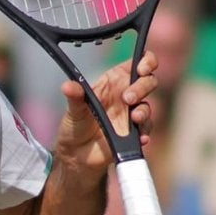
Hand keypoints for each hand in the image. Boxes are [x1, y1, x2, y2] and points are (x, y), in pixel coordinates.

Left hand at [54, 51, 157, 175]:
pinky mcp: (134, 133)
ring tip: (134, 119)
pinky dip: (144, 133)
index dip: (146, 61)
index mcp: (112, 82)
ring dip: (144, 111)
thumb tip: (68, 86)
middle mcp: (125, 95)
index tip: (142, 67)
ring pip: (148, 106)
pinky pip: (146, 130)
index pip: (135, 64)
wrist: (76, 154)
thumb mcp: (73, 110)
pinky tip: (139, 138)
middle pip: (148, 82)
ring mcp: (131, 114)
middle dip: (142, 87)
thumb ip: (75, 97)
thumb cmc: (75, 126)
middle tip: (127, 99)